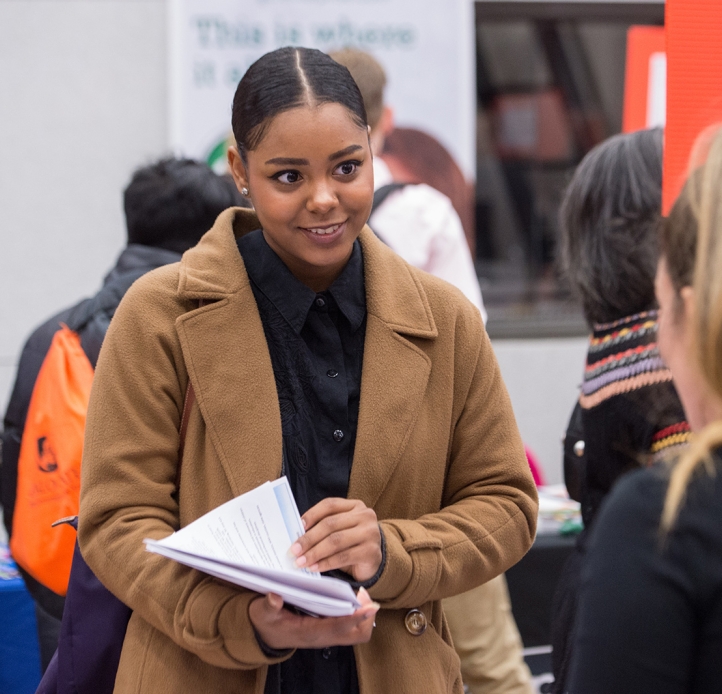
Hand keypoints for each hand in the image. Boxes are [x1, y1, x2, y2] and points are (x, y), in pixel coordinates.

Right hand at [249, 587, 378, 650]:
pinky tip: (350, 596)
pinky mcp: (328, 630)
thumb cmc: (266, 623)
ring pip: (356, 632)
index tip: (369, 606)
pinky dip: (356, 614)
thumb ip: (268, 606)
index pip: (337, 628)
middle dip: (365, 617)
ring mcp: (327, 635)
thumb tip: (275, 597)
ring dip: (363, 615)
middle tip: (362, 594)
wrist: (264, 635)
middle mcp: (322, 636)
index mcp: (309, 632)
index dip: (355, 618)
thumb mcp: (262, 612)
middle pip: (356, 634)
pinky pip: (350, 627)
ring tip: (359, 593)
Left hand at [291, 498, 381, 581]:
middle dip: (309, 538)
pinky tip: (314, 568)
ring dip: (315, 552)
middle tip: (294, 550)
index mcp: (355, 505)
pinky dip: (325, 563)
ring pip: (336, 541)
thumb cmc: (352, 543)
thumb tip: (298, 535)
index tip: (297, 526)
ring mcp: (370, 533)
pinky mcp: (371, 552)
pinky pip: (343, 557)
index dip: (312, 514)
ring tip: (301, 562)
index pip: (330, 505)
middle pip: (331, 524)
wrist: (374, 560)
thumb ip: (325, 527)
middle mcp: (365, 516)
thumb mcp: (341, 529)